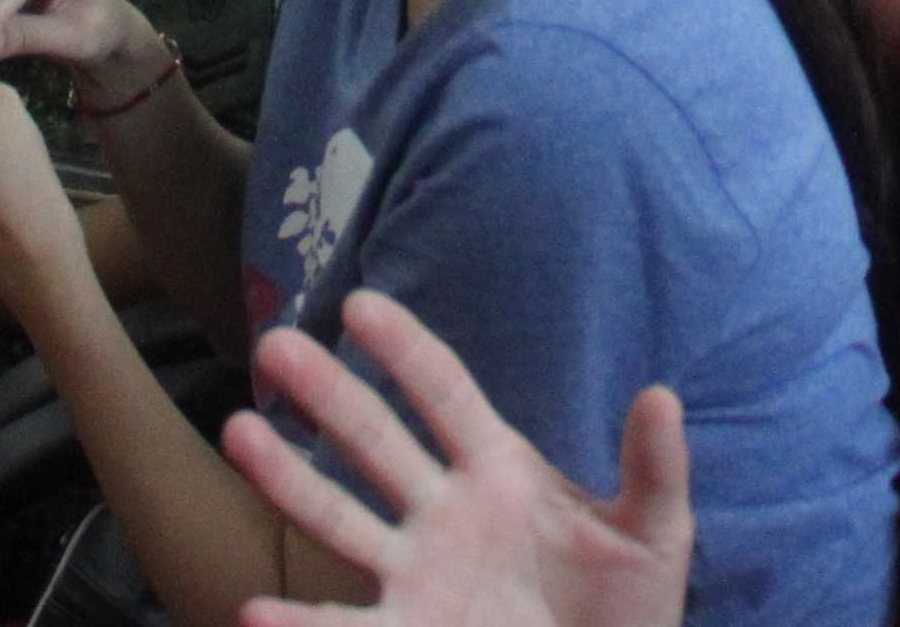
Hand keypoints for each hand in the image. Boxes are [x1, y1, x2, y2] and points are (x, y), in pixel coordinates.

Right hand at [223, 292, 695, 626]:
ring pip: (339, 516)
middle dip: (327, 392)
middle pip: (376, 439)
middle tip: (275, 344)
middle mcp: (444, 512)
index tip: (359, 304)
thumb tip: (662, 394)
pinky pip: (346, 626)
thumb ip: (653, 470)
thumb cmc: (630, 609)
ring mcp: (418, 573)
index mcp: (499, 471)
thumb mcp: (654, 536)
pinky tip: (253, 611)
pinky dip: (298, 624)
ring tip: (237, 430)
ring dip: (287, 476)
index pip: (444, 392)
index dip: (404, 347)